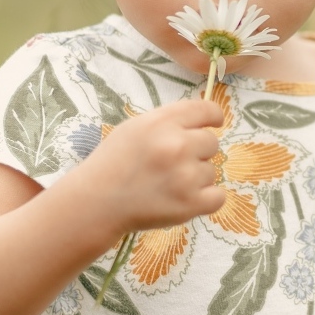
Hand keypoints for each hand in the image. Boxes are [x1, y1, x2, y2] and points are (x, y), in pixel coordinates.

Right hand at [83, 96, 225, 233]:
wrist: (96, 202)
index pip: (207, 110)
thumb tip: (202, 122)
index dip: (213, 117)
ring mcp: (185, 176)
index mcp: (162, 122)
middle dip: (198, 152)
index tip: (213, 124)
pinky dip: (206, 199)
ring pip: (212, 171)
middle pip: (212, 142)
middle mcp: (177, 145)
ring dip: (196, 178)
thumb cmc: (114, 162)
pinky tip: (185, 198)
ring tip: (168, 184)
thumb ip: (169, 122)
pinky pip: (218, 197)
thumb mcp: (136, 127)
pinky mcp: (190, 204)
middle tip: (174, 163)